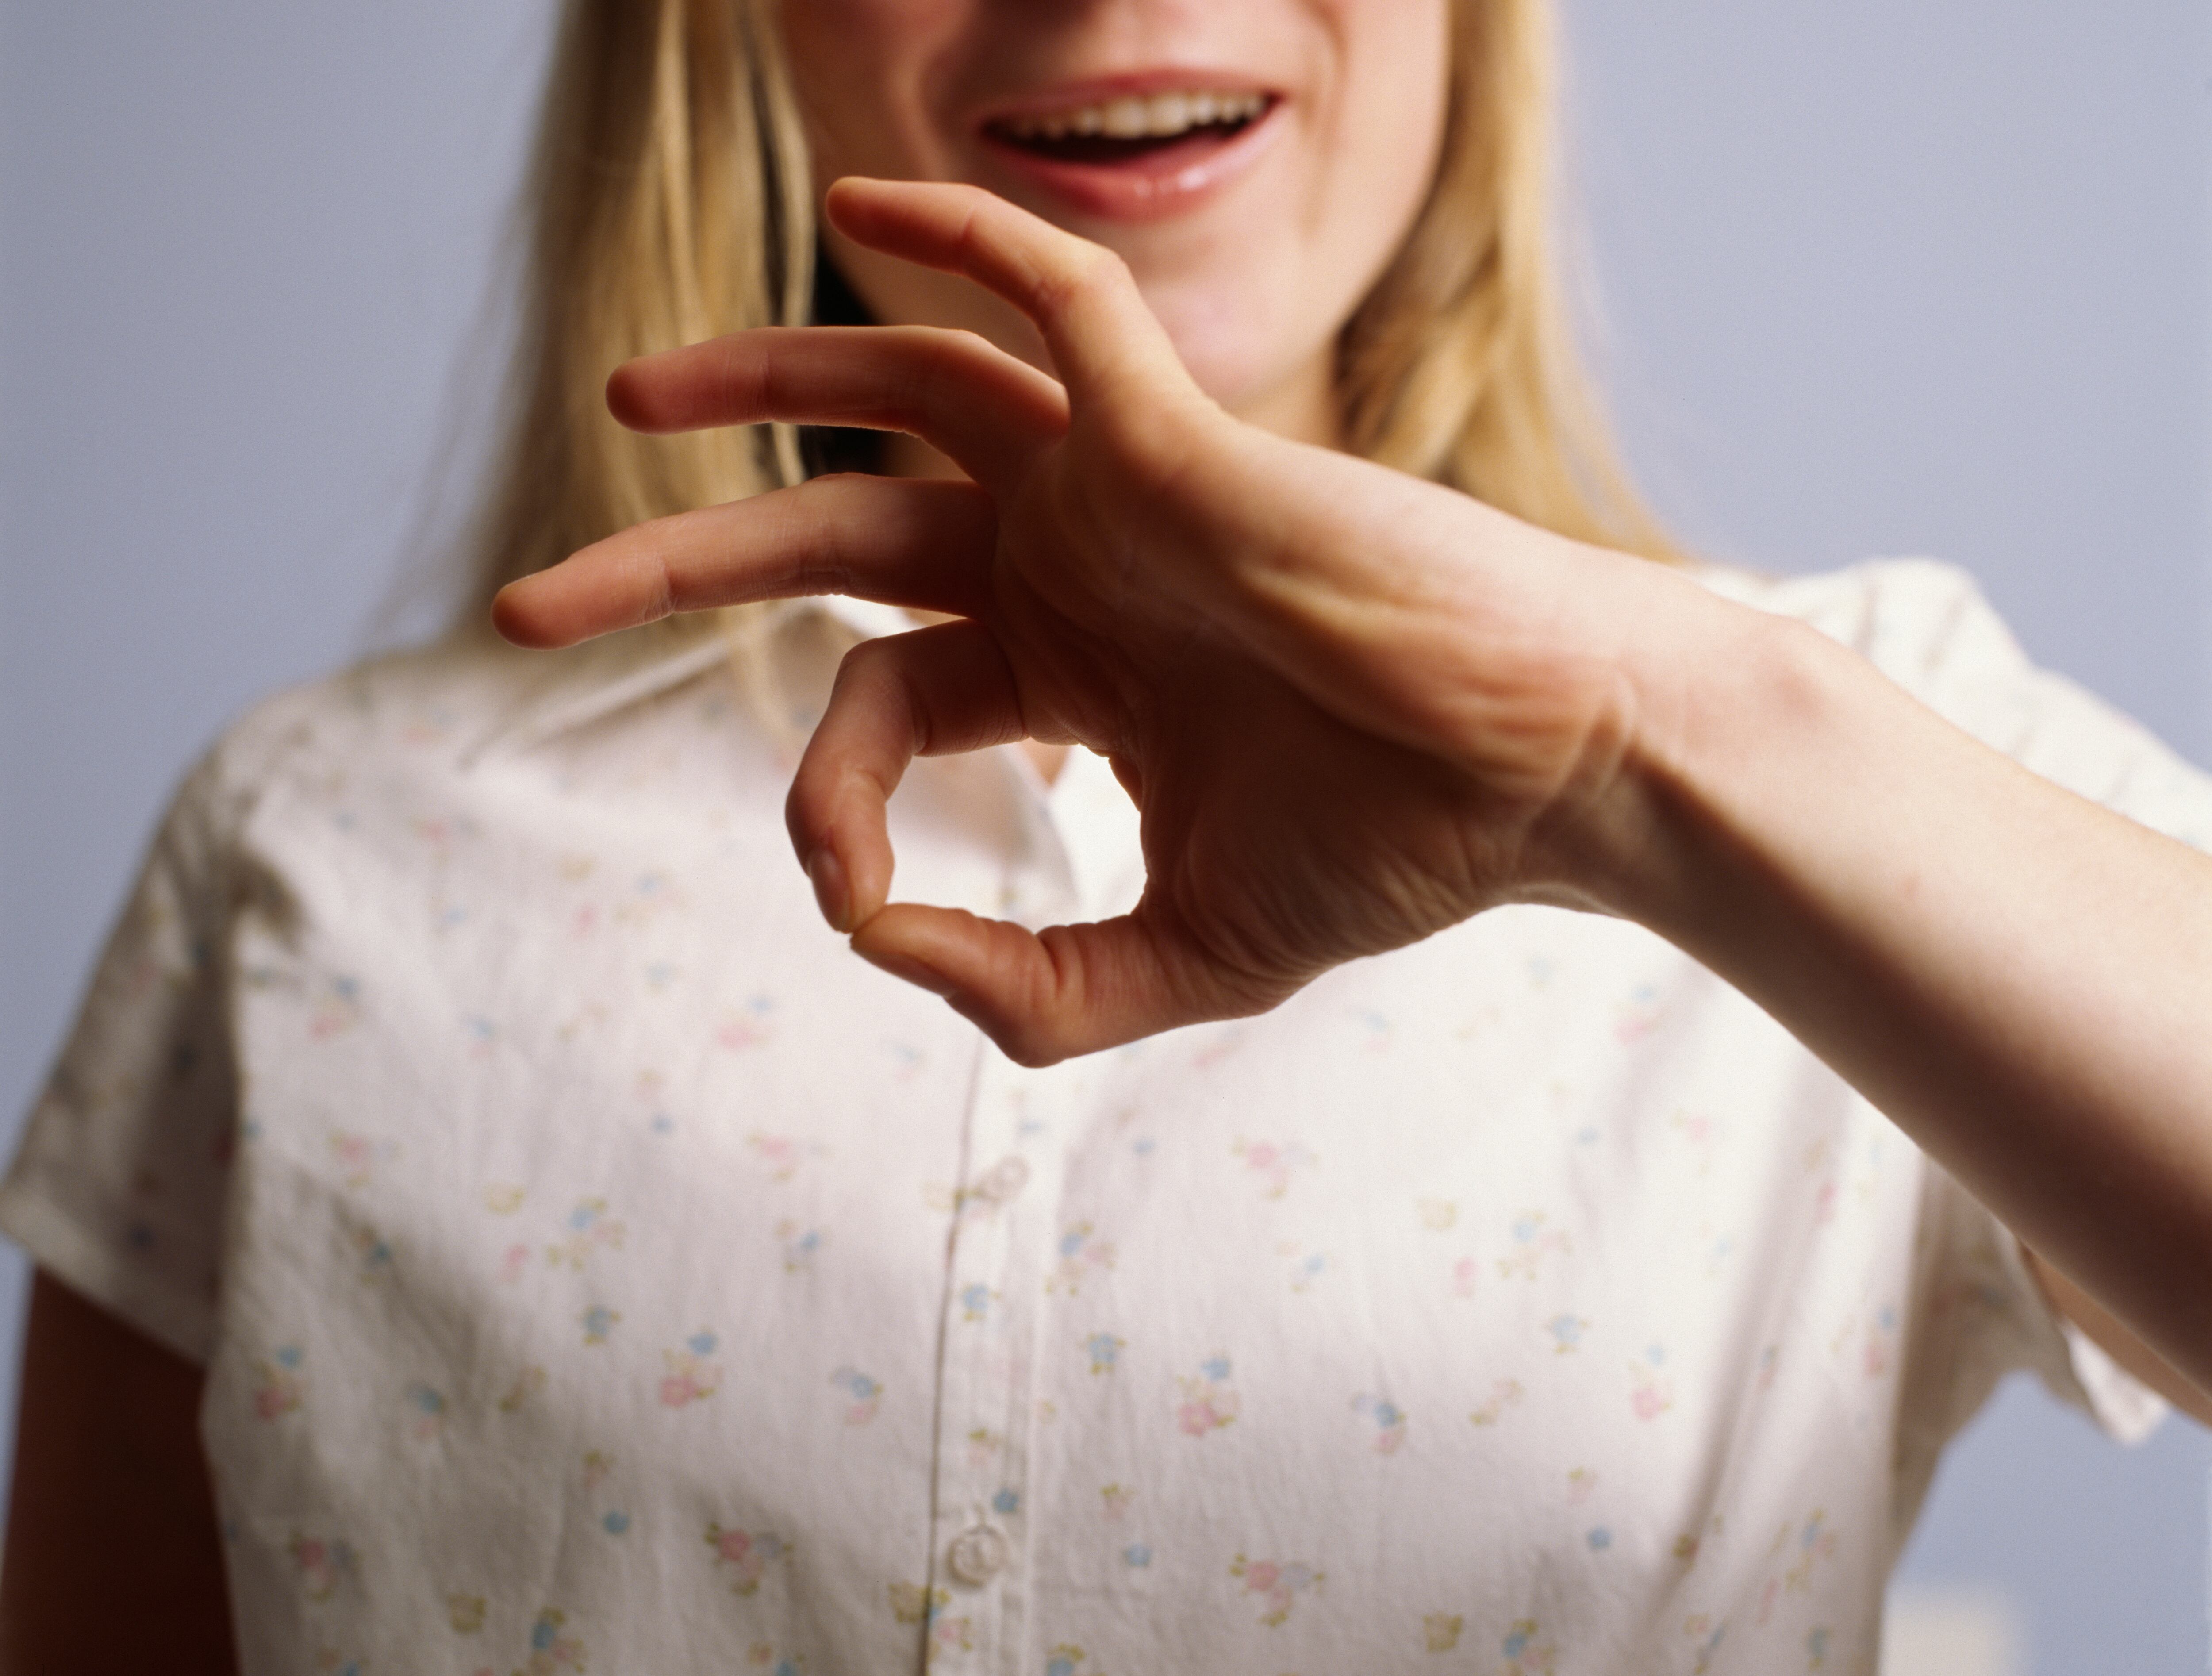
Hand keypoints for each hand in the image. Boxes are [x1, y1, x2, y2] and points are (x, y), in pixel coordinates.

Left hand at [494, 177, 1702, 1064]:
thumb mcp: (1176, 962)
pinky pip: (1058, 299)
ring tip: (629, 394)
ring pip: (909, 391)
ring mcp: (1123, 489)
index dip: (822, 799)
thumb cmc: (1393, 854)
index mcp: (1071, 670)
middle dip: (673, 564)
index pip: (884, 709)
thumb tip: (869, 939)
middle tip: (520, 614)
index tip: (850, 892)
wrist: (1548, 783)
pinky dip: (967, 239)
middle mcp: (1076, 567)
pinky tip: (867, 202)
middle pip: (836, 537)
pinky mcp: (1182, 436)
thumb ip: (1024, 984)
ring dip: (765, 376)